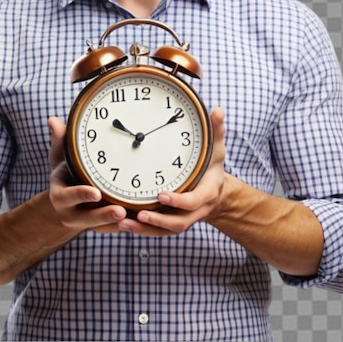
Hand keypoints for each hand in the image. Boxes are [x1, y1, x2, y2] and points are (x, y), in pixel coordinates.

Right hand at [48, 117, 126, 230]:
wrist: (65, 199)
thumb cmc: (67, 172)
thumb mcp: (61, 157)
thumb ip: (60, 140)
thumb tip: (53, 120)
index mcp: (60, 195)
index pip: (68, 196)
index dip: (81, 195)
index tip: (95, 192)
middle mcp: (70, 212)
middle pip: (86, 218)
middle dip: (103, 215)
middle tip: (120, 211)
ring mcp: (85, 222)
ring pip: (101, 226)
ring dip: (116, 223)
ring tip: (132, 216)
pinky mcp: (99, 226)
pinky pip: (111, 230)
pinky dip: (124, 226)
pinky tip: (138, 221)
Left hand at [115, 107, 226, 236]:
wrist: (215, 188)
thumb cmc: (212, 165)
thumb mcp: (216, 148)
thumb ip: (216, 131)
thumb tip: (218, 111)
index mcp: (206, 193)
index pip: (194, 201)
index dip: (179, 201)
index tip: (162, 195)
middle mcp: (196, 210)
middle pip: (178, 223)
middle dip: (158, 221)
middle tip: (139, 215)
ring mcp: (183, 218)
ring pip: (165, 230)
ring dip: (144, 230)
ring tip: (123, 223)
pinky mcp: (171, 221)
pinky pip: (157, 231)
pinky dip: (142, 230)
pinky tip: (123, 225)